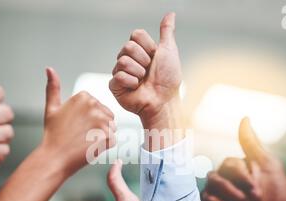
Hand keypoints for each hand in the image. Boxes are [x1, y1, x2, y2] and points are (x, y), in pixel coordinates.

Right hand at [40, 68, 115, 176]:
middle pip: (107, 117)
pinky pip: (113, 140)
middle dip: (98, 128)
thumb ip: (53, 88)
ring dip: (102, 137)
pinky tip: (90, 147)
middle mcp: (94, 105)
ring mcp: (101, 120)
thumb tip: (49, 69)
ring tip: (85, 141)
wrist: (54, 158)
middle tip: (81, 135)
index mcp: (83, 96)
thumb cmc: (53, 135)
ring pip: (111, 129)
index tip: (77, 126)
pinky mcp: (107, 135)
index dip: (90, 120)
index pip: (99, 108)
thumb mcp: (52, 108)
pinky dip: (104, 146)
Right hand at [109, 13, 181, 128]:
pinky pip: (118, 76)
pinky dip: (131, 82)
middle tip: (148, 72)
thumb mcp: (169, 51)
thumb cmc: (168, 80)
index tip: (155, 57)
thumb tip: (170, 14)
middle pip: (128, 47)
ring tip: (143, 81)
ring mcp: (120, 72)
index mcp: (139, 50)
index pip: (135, 35)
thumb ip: (166, 32)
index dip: (148, 46)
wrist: (164, 101)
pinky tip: (136, 88)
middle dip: (143, 60)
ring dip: (138, 72)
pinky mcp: (115, 86)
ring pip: (123, 61)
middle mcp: (128, 60)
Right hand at [200, 117, 285, 200]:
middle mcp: (219, 184)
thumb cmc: (278, 199)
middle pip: (214, 181)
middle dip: (237, 197)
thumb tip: (245, 117)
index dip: (244, 180)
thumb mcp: (270, 168)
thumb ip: (252, 144)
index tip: (259, 192)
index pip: (227, 165)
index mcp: (232, 170)